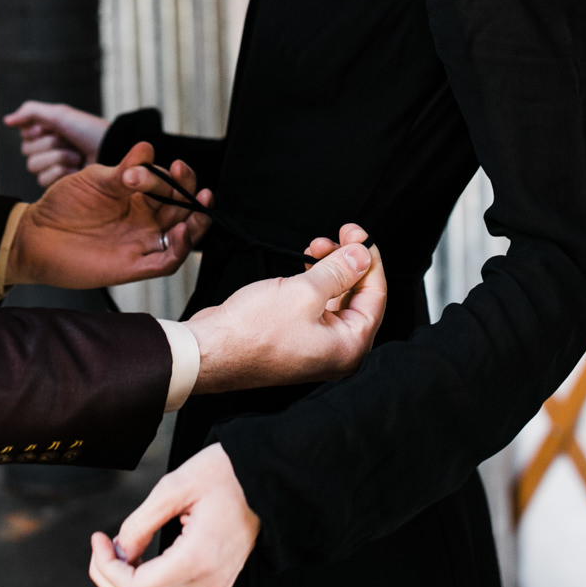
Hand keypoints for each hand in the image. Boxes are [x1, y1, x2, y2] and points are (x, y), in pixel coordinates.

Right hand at [4, 101, 110, 185]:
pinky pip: (43, 181)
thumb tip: (6, 121)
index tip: (57, 127)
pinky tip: (75, 170)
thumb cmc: (88, 130)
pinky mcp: (58, 185)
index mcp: (45, 132)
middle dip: (51, 144)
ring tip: (76, 156)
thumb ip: (31, 112)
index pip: (24, 134)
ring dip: (58, 158)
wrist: (111, 150)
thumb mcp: (60, 114)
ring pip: (33, 166)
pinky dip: (61, 173)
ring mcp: (52, 168)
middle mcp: (46, 149)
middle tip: (70, 142)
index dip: (39, 131)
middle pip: (27, 151)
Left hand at [9, 141, 212, 287]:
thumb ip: (123, 170)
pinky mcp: (135, 266)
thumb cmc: (63, 204)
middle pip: (183, 208)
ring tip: (201, 202)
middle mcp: (145, 220)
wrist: (35, 235)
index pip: (168, 185)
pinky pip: (167, 261)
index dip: (171, 175)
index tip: (163, 165)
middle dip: (190, 190)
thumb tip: (147, 148)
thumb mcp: (94, 180)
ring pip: (184, 235)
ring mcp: (142, 242)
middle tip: (184, 174)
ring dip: (197, 220)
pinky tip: (183, 230)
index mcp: (138, 197)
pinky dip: (181, 247)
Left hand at [88, 443, 257, 586]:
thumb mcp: (174, 486)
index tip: (98, 539)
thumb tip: (118, 550)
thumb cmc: (226, 473)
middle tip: (102, 546)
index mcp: (198, 558)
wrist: (266, 476)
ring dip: (127, 585)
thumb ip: (140, 522)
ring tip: (120, 550)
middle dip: (109, 579)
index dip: (105, 569)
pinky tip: (142, 557)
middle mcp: (209, 581)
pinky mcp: (217, 580)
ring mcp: (216, 584)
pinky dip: (148, 585)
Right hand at [184, 226, 384, 392]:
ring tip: (317, 246)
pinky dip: (314, 282)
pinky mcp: (296, 336)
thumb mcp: (303, 292)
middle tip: (340, 235)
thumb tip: (362, 256)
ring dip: (330, 268)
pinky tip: (306, 263)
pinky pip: (316, 305)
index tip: (358, 235)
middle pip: (358, 296)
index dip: (369, 259)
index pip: (376, 296)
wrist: (209, 351)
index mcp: (350, 346)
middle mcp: (337, 350)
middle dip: (349, 261)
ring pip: (336, 298)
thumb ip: (338, 271)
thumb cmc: (250, 335)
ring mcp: (316, 344)